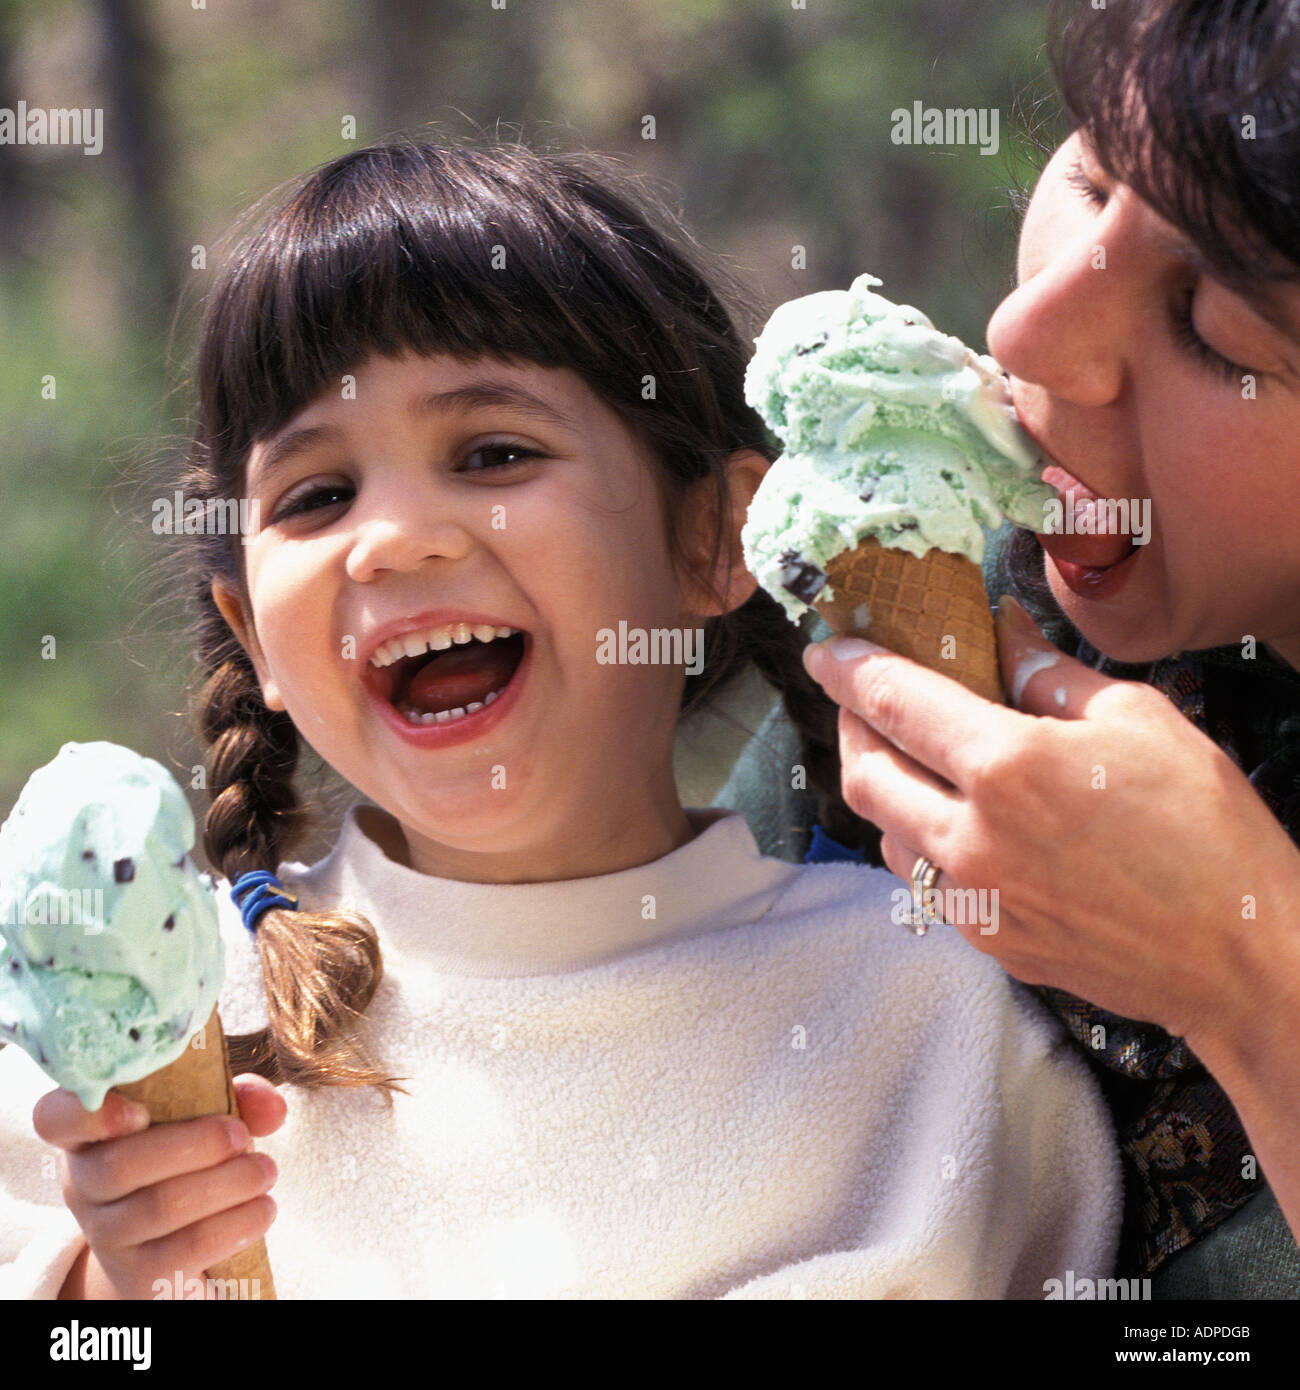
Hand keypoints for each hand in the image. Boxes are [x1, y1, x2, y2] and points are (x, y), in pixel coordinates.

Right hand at [35, 1075, 284, 1299]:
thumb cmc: (190, 1161)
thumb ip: (240, 1099)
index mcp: (91, 1133)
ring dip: (229, 1183)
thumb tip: (271, 1109)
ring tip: (266, 1171)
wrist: (173, 1248)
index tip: (135, 1110)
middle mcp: (84, 1185)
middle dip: (197, 1144)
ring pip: (161, 1207)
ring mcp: (106, 1237)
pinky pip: (188, 1249)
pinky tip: (264, 1209)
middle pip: (121, 1165)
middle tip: (242, 1136)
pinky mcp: (139, 1278)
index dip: (87, 1113)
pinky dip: (237, 1223)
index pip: (56, 1118)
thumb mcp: (207, 1118)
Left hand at [802, 596, 1299, 1051]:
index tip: (827, 650)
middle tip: (861, 698)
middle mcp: (970, 838)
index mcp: (1007, 769)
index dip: (848, 668)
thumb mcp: (1139, 719)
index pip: (893, 702)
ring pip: (885, 831)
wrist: (1241, 959)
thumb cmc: (1207, 833)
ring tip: (907, 755)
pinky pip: (922, 879)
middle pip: (864, 773)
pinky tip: (951, 817)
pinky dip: (918, 837)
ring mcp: (971, 900)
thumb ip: (1050, 672)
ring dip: (882, 786)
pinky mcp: (984, 941)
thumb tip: (1003, 630)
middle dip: (850, 726)